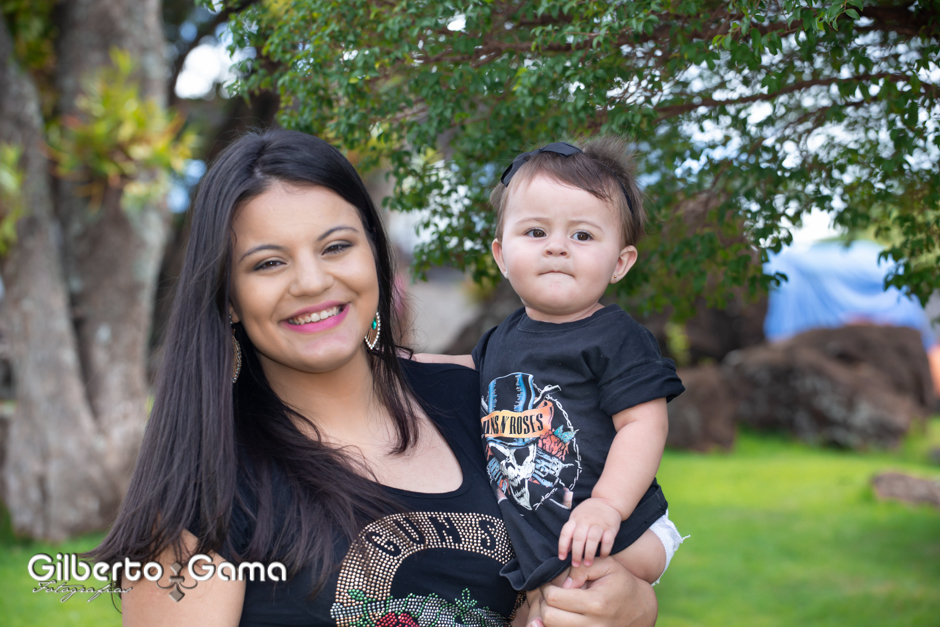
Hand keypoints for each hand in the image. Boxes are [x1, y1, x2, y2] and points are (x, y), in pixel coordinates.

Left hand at [529, 557, 656, 626]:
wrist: (640, 608)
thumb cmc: (621, 583)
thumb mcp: (606, 565)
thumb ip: (581, 568)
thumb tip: (562, 584)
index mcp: (595, 603)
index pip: (554, 598)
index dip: (546, 588)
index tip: (549, 584)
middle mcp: (593, 624)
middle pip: (549, 617)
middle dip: (544, 603)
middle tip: (550, 595)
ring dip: (548, 616)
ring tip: (557, 605)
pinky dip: (555, 626)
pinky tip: (559, 616)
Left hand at [558, 497, 621, 567]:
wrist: (608, 501)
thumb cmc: (588, 512)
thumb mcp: (576, 517)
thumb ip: (571, 532)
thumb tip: (566, 551)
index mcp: (575, 519)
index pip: (566, 533)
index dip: (562, 546)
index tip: (562, 558)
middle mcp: (586, 521)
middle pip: (579, 538)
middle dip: (576, 554)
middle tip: (576, 565)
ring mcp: (599, 524)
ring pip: (592, 539)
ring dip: (589, 553)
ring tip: (588, 564)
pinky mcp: (611, 527)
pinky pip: (608, 540)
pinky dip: (605, 550)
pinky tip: (602, 556)